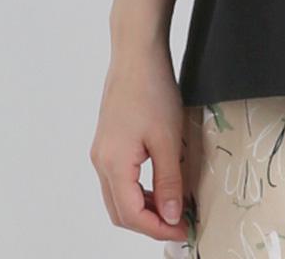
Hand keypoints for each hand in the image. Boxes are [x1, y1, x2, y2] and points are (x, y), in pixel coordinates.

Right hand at [88, 46, 192, 242]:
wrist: (136, 53)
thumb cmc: (153, 90)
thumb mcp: (168, 139)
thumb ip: (169, 181)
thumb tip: (170, 216)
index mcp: (113, 165)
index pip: (131, 215)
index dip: (158, 228)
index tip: (183, 229)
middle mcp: (101, 162)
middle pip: (120, 211)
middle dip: (149, 223)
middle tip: (179, 222)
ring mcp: (101, 151)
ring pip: (118, 196)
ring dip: (143, 207)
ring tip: (173, 205)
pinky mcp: (107, 141)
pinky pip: (118, 178)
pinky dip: (138, 189)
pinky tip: (159, 183)